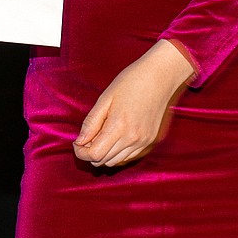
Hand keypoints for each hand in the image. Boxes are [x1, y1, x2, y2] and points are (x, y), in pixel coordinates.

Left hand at [74, 40, 196, 167]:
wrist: (161, 76)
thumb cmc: (131, 81)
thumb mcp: (105, 98)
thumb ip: (91, 123)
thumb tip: (80, 142)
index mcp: (119, 126)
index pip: (94, 154)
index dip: (81, 152)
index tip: (77, 143)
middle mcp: (133, 138)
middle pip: (104, 160)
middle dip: (90, 153)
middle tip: (87, 138)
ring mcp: (143, 141)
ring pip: (115, 161)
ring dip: (104, 154)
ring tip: (101, 136)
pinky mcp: (150, 141)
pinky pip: (128, 157)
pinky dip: (117, 152)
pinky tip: (115, 137)